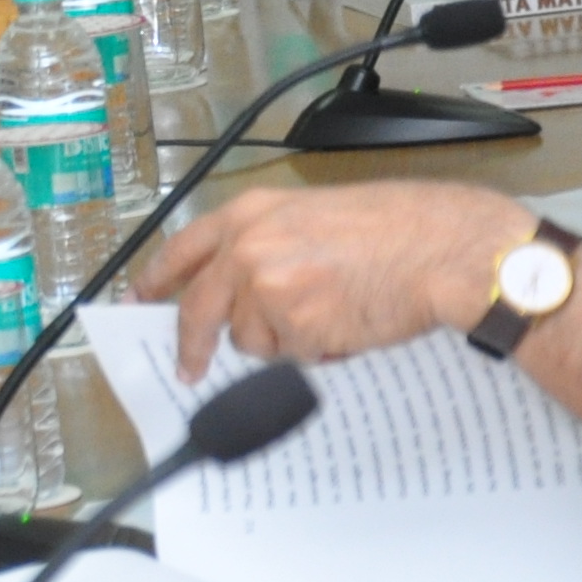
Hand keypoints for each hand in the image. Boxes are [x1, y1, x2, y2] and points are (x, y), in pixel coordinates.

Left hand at [148, 181, 527, 380]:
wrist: (441, 249)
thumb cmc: (394, 228)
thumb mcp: (310, 214)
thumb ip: (264, 243)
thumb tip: (231, 286)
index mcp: (249, 214)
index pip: (181, 251)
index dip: (157, 280)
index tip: (139, 301)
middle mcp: (247, 248)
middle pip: (198, 310)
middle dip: (191, 345)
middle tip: (189, 367)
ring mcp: (267, 288)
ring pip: (252, 339)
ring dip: (283, 339)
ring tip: (331, 312)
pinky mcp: (295, 325)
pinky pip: (292, 355)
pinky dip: (317, 351)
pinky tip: (349, 324)